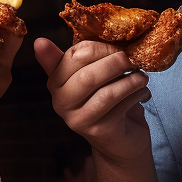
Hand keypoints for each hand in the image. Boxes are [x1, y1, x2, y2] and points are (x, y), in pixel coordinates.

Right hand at [34, 37, 150, 163]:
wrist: (119, 140)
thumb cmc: (105, 101)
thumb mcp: (88, 76)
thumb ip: (75, 57)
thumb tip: (38, 41)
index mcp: (55, 83)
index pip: (73, 57)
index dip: (99, 48)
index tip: (117, 47)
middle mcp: (61, 103)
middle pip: (88, 76)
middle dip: (116, 63)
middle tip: (132, 60)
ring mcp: (79, 120)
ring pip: (107, 93)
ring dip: (131, 81)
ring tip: (141, 77)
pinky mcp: (99, 131)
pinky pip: (121, 107)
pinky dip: (137, 95)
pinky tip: (143, 92)